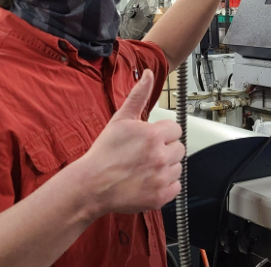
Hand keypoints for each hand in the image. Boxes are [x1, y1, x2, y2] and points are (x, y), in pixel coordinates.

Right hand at [71, 70, 183, 216]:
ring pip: (178, 167)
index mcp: (153, 135)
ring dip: (166, 167)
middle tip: (146, 154)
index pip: (176, 129)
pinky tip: (148, 181)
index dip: (163, 133)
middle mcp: (160, 156)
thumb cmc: (104, 153)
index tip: (150, 139)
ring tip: (145, 168)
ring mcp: (161, 178)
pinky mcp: (160, 196)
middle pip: (179, 148)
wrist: (91, 185)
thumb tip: (149, 74)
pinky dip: (165, 185)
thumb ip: (138, 96)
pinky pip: (175, 187)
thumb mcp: (120, 119)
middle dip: (166, 149)